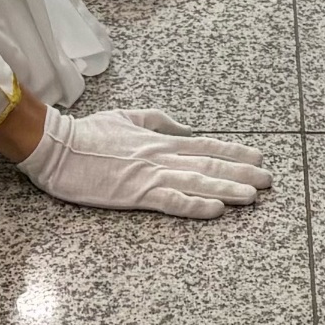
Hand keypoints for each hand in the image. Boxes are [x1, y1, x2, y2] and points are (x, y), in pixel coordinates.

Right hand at [16, 105, 272, 216]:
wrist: (57, 146)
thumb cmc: (87, 132)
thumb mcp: (126, 115)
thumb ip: (156, 120)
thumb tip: (181, 125)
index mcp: (158, 140)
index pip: (204, 145)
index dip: (233, 151)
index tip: (258, 156)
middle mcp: (160, 156)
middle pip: (208, 164)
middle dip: (241, 172)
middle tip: (268, 180)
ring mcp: (149, 175)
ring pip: (197, 182)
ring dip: (227, 189)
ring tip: (252, 196)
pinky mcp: (135, 194)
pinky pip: (171, 201)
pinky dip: (195, 204)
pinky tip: (215, 209)